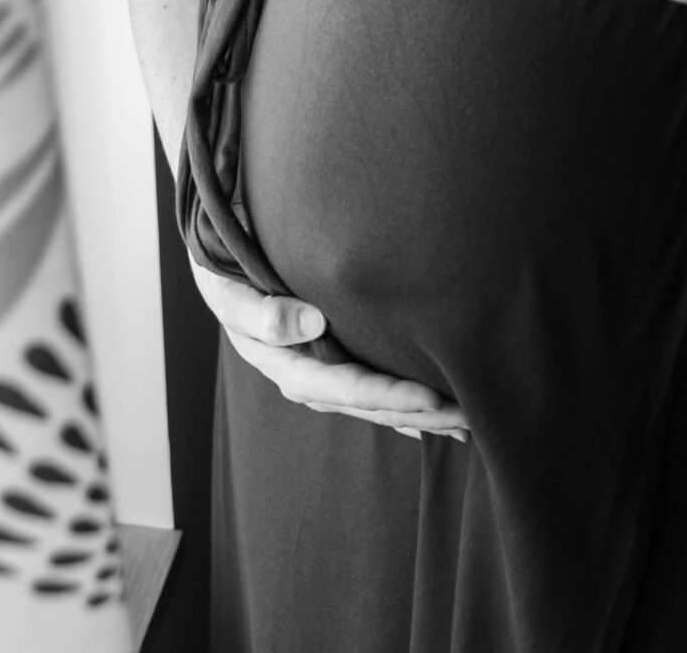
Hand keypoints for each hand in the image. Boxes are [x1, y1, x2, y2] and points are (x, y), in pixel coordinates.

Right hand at [191, 266, 467, 439]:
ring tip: (464, 422)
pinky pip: (369, 388)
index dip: (388, 395)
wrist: (218, 264)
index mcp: (285, 364)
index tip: (431, 398)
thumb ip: (262, 311)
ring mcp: (319, 371)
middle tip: (468, 418)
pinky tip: (430, 415)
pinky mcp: (329, 360)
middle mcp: (306, 376)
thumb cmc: (224, 274)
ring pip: (374, 401)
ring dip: (418, 414)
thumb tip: (310, 323)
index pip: (344, 387)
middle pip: (369, 403)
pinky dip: (401, 402)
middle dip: (417, 413)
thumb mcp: (230, 289)